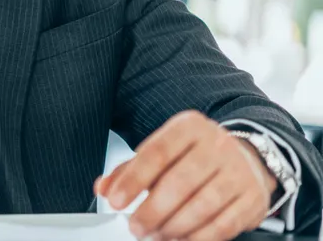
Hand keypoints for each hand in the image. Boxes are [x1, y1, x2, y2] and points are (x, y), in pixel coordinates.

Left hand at [95, 111, 276, 240]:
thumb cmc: (194, 157)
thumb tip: (104, 188)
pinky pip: (223, 225)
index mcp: (189, 128)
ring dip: (173, 227)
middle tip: (135, 226)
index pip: (156, 153)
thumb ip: (130, 170)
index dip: (132, 180)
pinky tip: (181, 239)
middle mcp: (217, 145)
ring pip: (201, 206)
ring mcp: (239, 172)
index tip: (115, 201)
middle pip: (179, 183)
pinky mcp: (253, 198)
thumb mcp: (162, 152)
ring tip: (155, 235)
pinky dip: (198, 237)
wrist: (248, 158)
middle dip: (152, 211)